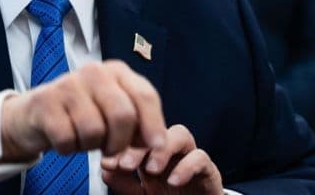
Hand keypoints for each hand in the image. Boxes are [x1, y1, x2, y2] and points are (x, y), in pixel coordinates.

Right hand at [0, 60, 166, 161]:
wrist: (35, 114)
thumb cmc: (82, 114)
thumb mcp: (113, 112)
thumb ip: (138, 123)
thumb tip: (156, 145)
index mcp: (117, 71)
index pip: (145, 96)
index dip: (154, 125)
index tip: (157, 149)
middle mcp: (95, 72)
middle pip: (123, 115)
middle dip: (120, 142)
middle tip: (110, 149)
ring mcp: (68, 84)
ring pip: (94, 131)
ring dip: (90, 146)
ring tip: (84, 138)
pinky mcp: (45, 102)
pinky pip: (67, 140)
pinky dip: (68, 148)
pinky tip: (65, 138)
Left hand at [101, 124, 223, 194]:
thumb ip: (124, 185)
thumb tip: (106, 170)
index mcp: (150, 158)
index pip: (137, 136)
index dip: (122, 143)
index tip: (108, 161)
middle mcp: (170, 155)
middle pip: (157, 130)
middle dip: (139, 144)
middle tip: (126, 164)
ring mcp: (189, 160)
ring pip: (180, 134)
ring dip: (164, 148)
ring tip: (152, 169)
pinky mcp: (208, 173)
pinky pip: (201, 157)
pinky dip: (187, 166)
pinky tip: (173, 181)